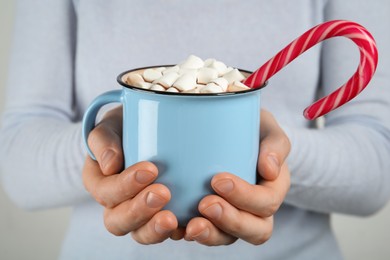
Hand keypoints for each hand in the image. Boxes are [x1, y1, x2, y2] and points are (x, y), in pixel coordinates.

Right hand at [82, 106, 179, 243]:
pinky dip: (178, 232)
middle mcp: (116, 205)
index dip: (125, 186)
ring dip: (156, 229)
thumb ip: (104, 140)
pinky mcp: (161, 216)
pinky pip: (166, 232)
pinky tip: (189, 225)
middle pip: (119, 221)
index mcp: (100, 184)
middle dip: (140, 211)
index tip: (150, 169)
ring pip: (141, 233)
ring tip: (173, 219)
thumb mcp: (110, 127)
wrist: (144, 133)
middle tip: (163, 193)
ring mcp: (139, 214)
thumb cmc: (124, 130)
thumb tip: (110, 165)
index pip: (106, 192)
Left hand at [184, 109, 290, 245]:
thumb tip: (269, 170)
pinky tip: (176, 227)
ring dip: (209, 235)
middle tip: (205, 204)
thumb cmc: (252, 131)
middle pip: (253, 231)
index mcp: (272, 190)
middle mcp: (256, 210)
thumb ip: (275, 145)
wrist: (231, 131)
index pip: (266, 203)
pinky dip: (188, 233)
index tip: (218, 180)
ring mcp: (232, 217)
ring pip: (227, 237)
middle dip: (229, 221)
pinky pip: (203, 234)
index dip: (245, 197)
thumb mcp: (267, 130)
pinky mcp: (210, 219)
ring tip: (190, 226)